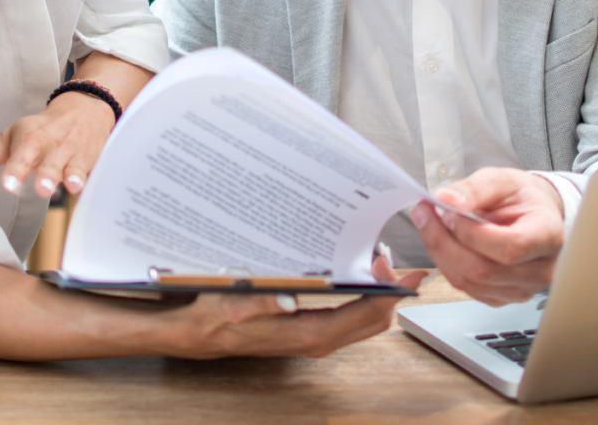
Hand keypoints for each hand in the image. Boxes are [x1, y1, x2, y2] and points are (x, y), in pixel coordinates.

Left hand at [0, 90, 114, 197]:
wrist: (85, 108)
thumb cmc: (42, 130)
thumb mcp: (13, 137)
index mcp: (31, 140)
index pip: (21, 156)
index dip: (15, 171)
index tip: (9, 185)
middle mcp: (54, 146)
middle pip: (50, 163)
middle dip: (47, 175)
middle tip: (42, 188)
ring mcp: (75, 153)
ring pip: (75, 166)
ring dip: (73, 176)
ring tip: (72, 185)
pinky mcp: (93, 159)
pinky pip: (95, 171)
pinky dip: (94, 179)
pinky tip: (93, 187)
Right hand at [165, 256, 427, 358]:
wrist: (201, 333)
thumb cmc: (216, 314)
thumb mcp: (233, 302)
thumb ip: (262, 304)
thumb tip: (290, 300)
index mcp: (306, 333)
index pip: (362, 316)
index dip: (386, 294)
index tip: (396, 269)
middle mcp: (317, 339)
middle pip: (372, 321)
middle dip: (392, 292)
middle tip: (395, 258)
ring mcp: (314, 337)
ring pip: (364, 322)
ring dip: (379, 295)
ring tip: (380, 261)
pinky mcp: (308, 330)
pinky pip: (349, 318)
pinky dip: (363, 298)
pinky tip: (357, 273)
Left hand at [410, 167, 564, 305]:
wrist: (534, 214)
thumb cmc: (521, 197)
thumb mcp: (502, 179)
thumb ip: (476, 188)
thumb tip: (447, 199)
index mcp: (548, 236)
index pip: (510, 247)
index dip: (472, 233)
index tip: (448, 211)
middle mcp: (540, 270)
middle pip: (483, 270)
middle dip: (444, 241)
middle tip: (424, 213)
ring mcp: (522, 289)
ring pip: (469, 282)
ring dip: (439, 252)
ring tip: (428, 222)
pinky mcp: (502, 297)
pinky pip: (466, 288)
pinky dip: (445, 263)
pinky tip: (441, 241)